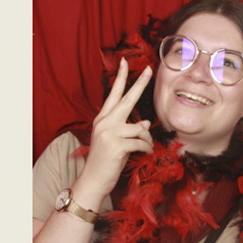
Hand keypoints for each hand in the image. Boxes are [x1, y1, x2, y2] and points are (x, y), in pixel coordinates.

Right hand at [79, 60, 153, 202]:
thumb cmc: (106, 162)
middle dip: (139, 83)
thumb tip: (146, 123)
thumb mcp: (117, 143)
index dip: (120, 78)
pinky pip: (141, 141)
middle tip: (149, 69)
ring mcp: (109, 133)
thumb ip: (130, 130)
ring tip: (144, 148)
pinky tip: (144, 153)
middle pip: (126, 99)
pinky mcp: (117, 145)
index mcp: (103, 119)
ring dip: (147, 139)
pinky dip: (146, 148)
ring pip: (140, 128)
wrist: (93, 181)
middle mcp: (105, 122)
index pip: (113, 94)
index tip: (124, 62)